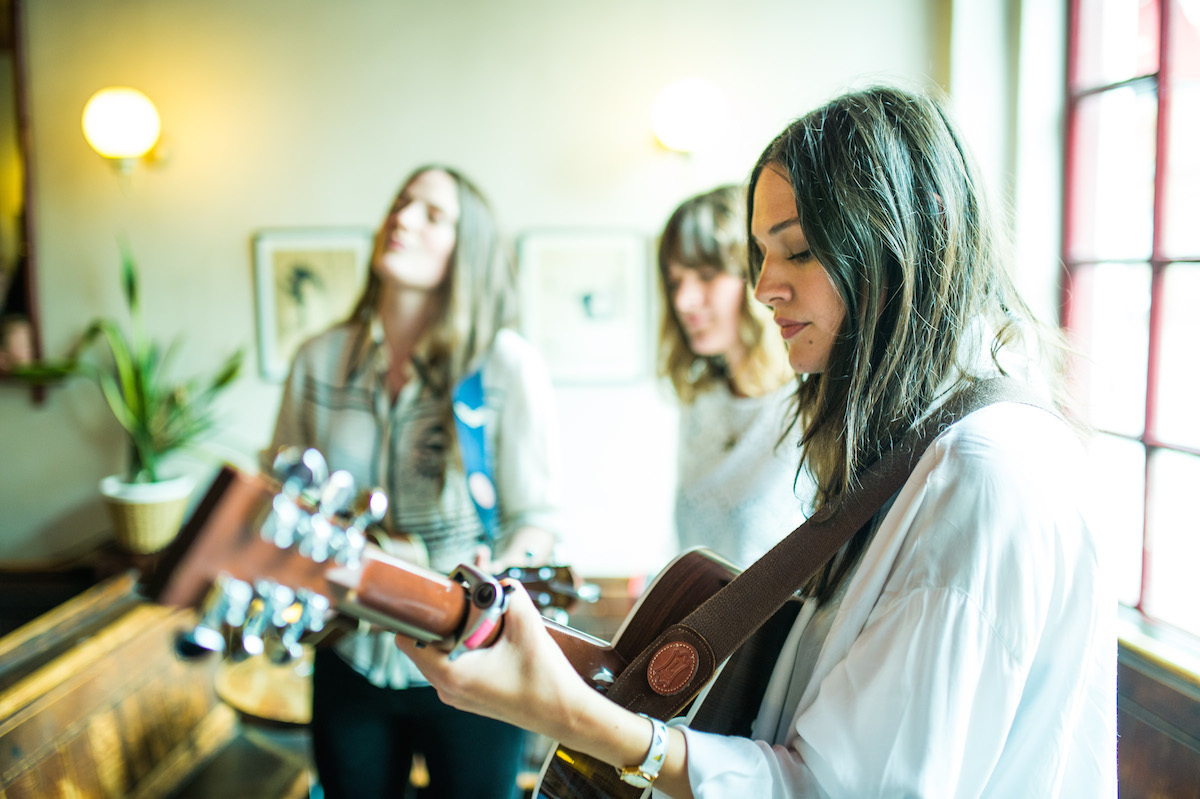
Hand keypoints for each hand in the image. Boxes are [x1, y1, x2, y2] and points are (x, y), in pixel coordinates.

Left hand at [396, 580, 589, 740]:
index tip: (441, 595)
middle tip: (467, 600)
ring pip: (439, 654)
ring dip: (455, 632)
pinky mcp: (469, 696)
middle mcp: (447, 689)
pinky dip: (464, 647)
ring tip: (482, 618)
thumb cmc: (545, 678)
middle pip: (424, 643)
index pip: (409, 638)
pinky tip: (489, 637)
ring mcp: (457, 695)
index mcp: (451, 673)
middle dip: (443, 618)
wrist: (565, 714)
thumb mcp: (528, 627)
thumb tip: (498, 581)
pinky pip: (453, 664)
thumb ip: (510, 594)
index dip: (420, 611)